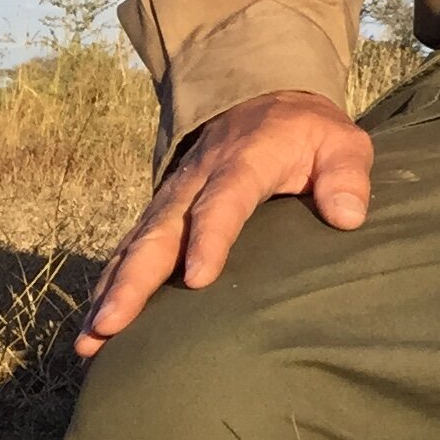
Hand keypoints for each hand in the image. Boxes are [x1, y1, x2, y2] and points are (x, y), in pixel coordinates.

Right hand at [76, 90, 372, 357]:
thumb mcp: (342, 143)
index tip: (198, 278)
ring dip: (111, 291)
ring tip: (92, 339)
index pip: (223, 202)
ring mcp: (172, 199)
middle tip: (112, 325)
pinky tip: (95, 328)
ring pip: (135, 246)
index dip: (209, 238)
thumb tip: (348, 217)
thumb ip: (347, 175)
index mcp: (243, 162)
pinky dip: (108, 286)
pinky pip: (129, 251)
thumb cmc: (308, 133)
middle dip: (134, 280)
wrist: (262, 100)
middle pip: (160, 232)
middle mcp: (195, 182)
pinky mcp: (161, 215)